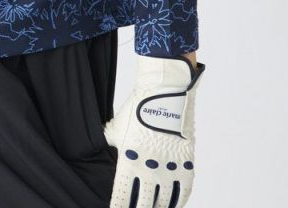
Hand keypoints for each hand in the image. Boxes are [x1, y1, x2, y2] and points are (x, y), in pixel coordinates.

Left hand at [103, 54, 205, 207]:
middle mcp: (150, 168)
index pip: (122, 196)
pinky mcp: (186, 163)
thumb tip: (101, 152)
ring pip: (164, 202)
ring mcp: (170, 167)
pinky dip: (178, 202)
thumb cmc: (137, 107)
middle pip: (144, 204)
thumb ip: (112, 144)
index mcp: (129, 159)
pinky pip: (183, 192)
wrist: (164, 92)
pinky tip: (172, 206)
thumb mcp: (117, 127)